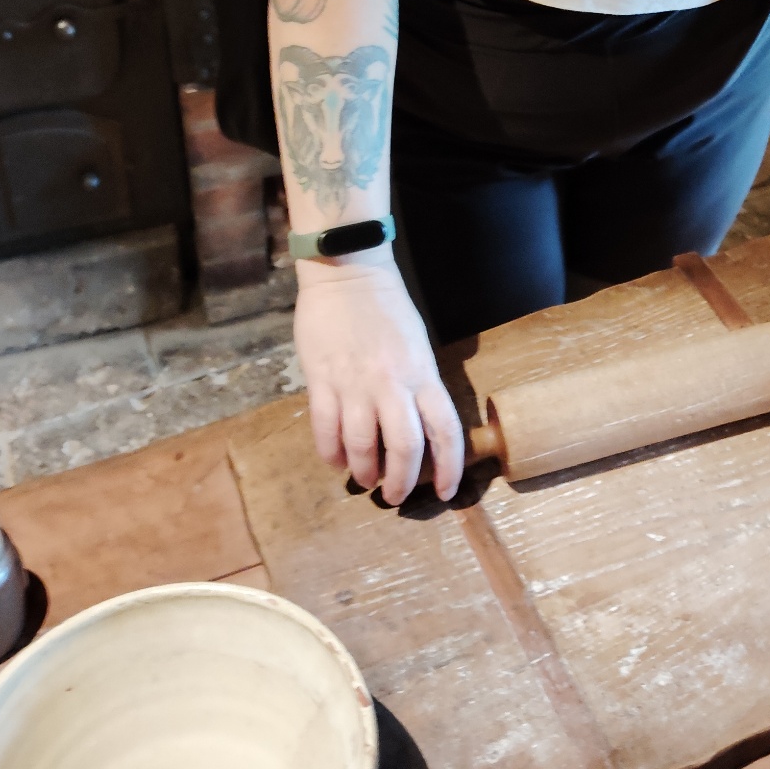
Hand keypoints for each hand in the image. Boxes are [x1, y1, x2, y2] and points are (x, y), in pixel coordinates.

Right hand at [293, 253, 465, 504]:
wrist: (348, 272)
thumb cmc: (387, 308)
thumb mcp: (417, 344)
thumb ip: (419, 384)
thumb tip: (419, 428)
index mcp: (423, 372)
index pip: (445, 430)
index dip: (448, 467)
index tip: (444, 491)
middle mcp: (393, 382)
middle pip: (405, 447)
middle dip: (401, 481)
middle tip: (395, 496)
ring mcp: (355, 382)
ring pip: (362, 444)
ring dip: (364, 471)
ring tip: (364, 479)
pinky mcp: (322, 379)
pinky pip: (326, 429)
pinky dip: (331, 453)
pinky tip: (335, 460)